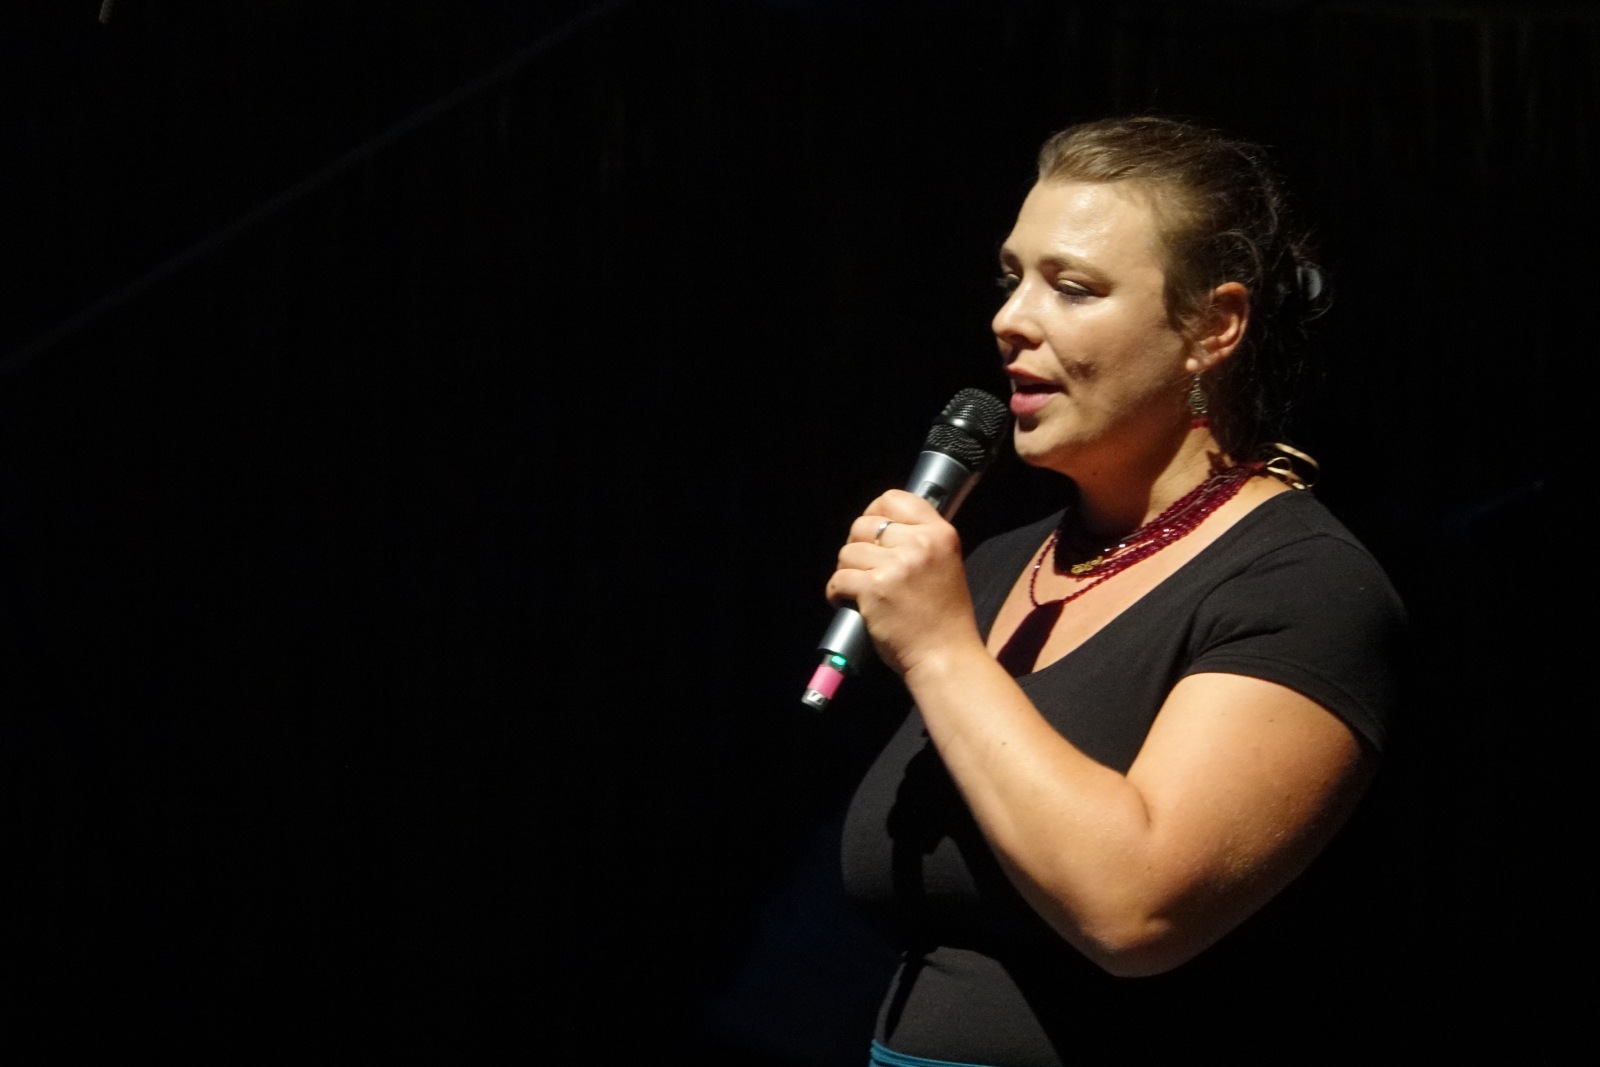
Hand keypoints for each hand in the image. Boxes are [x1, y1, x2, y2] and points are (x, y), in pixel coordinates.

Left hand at [824, 489, 982, 676]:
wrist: (945, 656)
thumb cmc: (944, 618)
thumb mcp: (945, 564)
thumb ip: (919, 541)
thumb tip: (880, 527)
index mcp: (940, 534)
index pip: (894, 499)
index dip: (874, 513)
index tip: (869, 531)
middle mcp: (919, 544)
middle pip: (864, 525)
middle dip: (857, 546)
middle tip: (863, 567)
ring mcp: (896, 566)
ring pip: (848, 552)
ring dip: (847, 571)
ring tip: (859, 589)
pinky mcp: (874, 589)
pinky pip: (838, 578)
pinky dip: (836, 592)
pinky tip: (846, 601)